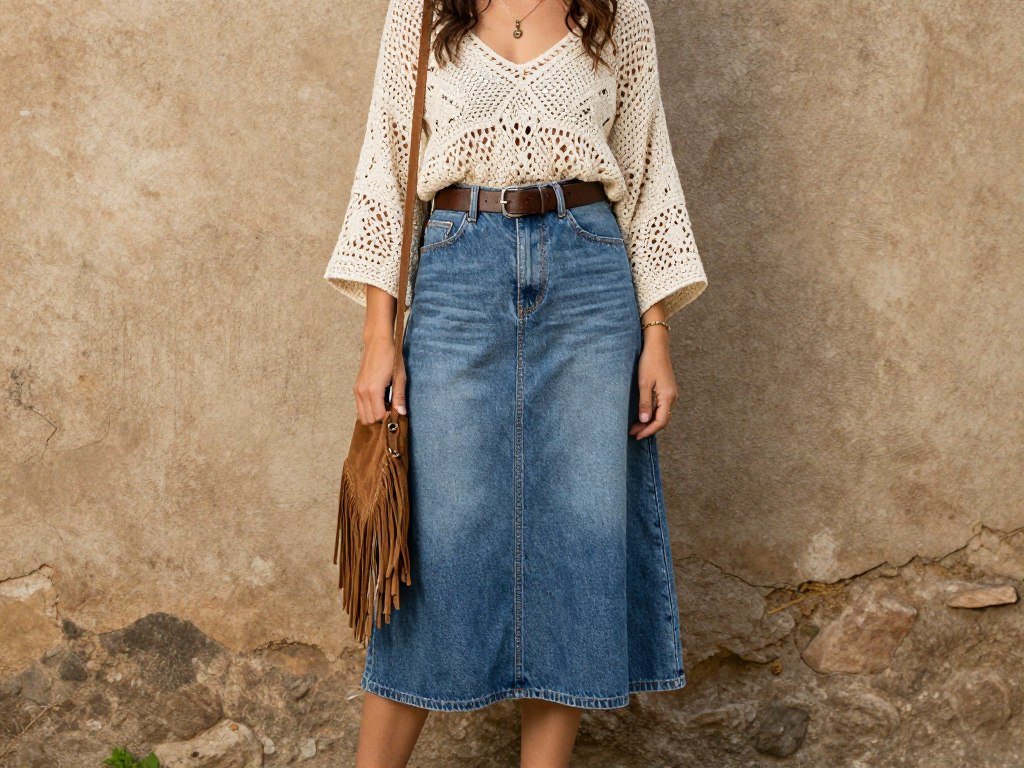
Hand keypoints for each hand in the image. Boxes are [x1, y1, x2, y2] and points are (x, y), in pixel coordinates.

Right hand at [353, 335, 407, 424]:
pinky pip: (359, 407)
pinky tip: (379, 401)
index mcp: (373, 390)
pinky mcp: (356, 388)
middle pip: (368, 419)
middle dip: (380, 419)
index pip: (378, 416)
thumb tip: (401, 413)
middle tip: (391, 411)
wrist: (377, 342)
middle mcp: (362, 392)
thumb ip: (399, 397)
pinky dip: (368, 409)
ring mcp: (357, 390)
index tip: (396, 413)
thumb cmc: (391, 357)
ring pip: (362, 415)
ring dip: (373, 415)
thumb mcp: (399, 377)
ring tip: (386, 406)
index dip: (388, 418)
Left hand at [628, 325, 676, 439]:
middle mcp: (672, 397)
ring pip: (662, 414)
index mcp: (668, 396)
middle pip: (662, 419)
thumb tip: (645, 421)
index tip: (636, 435)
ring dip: (649, 422)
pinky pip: (661, 407)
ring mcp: (671, 393)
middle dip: (648, 428)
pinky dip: (652, 414)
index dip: (648, 430)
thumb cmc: (649, 362)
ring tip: (635, 426)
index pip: (660, 421)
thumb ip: (645, 403)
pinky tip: (642, 415)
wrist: (656, 346)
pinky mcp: (667, 389)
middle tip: (632, 432)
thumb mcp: (644, 384)